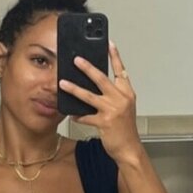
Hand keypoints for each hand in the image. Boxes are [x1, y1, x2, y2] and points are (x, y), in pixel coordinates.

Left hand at [58, 41, 139, 161]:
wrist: (129, 148)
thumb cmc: (125, 129)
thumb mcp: (124, 108)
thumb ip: (114, 95)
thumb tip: (95, 85)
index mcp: (127, 93)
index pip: (121, 70)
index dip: (115, 56)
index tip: (108, 44)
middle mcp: (121, 98)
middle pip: (102, 78)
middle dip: (87, 68)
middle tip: (76, 60)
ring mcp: (113, 110)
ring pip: (89, 95)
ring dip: (74, 88)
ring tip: (63, 83)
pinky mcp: (104, 122)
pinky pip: (85, 116)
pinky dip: (77, 115)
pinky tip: (70, 114)